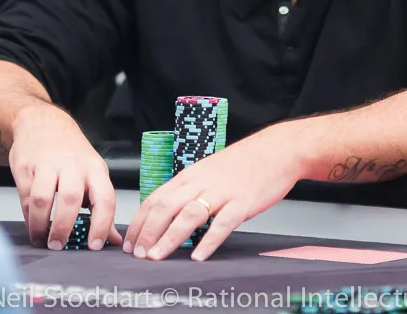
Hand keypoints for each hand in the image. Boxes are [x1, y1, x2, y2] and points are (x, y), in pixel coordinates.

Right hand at [8, 106, 121, 250]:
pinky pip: (26, 196)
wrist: (42, 123)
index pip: (104, 199)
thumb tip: (113, 240)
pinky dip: (29, 216)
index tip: (94, 246)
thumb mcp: (93, 174)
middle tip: (58, 247)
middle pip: (70, 199)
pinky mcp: (25, 166)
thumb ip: (102, 207)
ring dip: (41, 224)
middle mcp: (73, 165)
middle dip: (63, 227)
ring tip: (42, 240)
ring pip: (43, 198)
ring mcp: (47, 164)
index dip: (101, 225)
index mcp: (95, 169)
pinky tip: (32, 225)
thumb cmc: (72, 153)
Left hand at [124, 125, 302, 260]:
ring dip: (169, 237)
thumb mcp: (207, 173)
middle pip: (165, 207)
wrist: (276, 151)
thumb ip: (189, 192)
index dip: (140, 221)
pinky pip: (222, 223)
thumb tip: (170, 215)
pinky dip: (208, 241)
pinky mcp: (242, 202)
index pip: (155, 199)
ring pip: (188, 215)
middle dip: (147, 232)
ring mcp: (221, 192)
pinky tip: (198, 256)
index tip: (130, 241)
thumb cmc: (242, 164)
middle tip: (137, 254)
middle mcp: (200, 183)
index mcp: (189, 176)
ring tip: (157, 256)